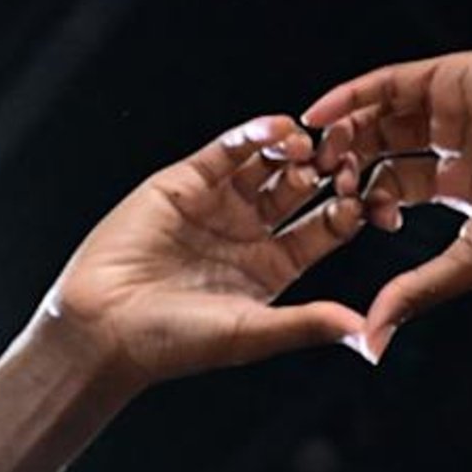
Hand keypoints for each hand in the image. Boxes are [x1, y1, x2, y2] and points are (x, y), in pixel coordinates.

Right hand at [34, 115, 368, 391]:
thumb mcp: (253, 331)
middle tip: (347, 156)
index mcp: (274, 267)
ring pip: (267, 163)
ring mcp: (218, 204)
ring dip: (294, 148)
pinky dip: (253, 135)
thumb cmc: (176, 342)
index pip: (325, 227)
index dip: (347, 208)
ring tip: (312, 142)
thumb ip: (309, 324)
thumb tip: (366, 334)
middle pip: (302, 188)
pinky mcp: (184, 182)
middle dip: (327, 170)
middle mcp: (249, 232)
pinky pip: (226, 150)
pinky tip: (277, 129)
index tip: (365, 199)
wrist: (105, 327)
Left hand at [301, 52, 471, 357]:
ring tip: (314, 152)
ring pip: (380, 115)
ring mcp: (453, 105)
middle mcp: (454, 142)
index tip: (339, 219)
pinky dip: (351, 95)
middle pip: (381, 149)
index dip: (364, 202)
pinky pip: (389, 82)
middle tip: (316, 182)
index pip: (395, 189)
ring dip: (343, 131)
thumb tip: (370, 343)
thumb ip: (417, 291)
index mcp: (460, 183)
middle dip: (346, 166)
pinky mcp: (452, 75)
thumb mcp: (470, 261)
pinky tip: (319, 113)